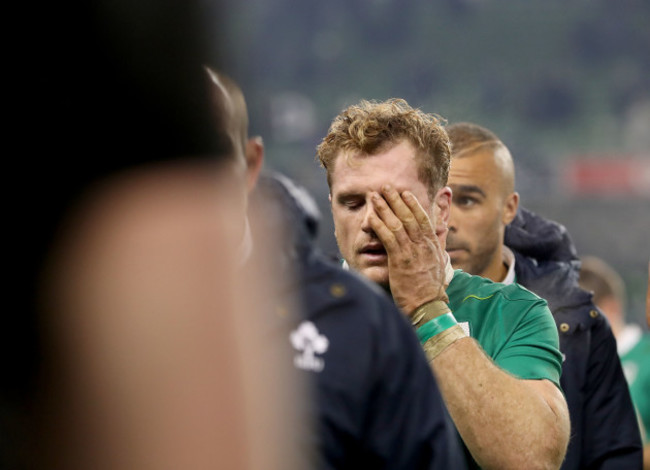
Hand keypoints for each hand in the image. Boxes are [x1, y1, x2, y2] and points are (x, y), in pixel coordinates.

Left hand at [368, 185, 447, 314]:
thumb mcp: (438, 270)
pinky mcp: (400, 260)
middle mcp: (424, 245)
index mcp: (432, 247)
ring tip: (374, 196)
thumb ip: (437, 256)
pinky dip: (379, 225)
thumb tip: (440, 250)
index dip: (414, 204)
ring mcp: (412, 252)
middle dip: (397, 199)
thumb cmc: (430, 294)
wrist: (428, 308)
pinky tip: (371, 217)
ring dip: (385, 207)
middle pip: (409, 216)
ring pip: (398, 223)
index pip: (423, 219)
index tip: (406, 193)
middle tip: (386, 187)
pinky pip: (388, 237)